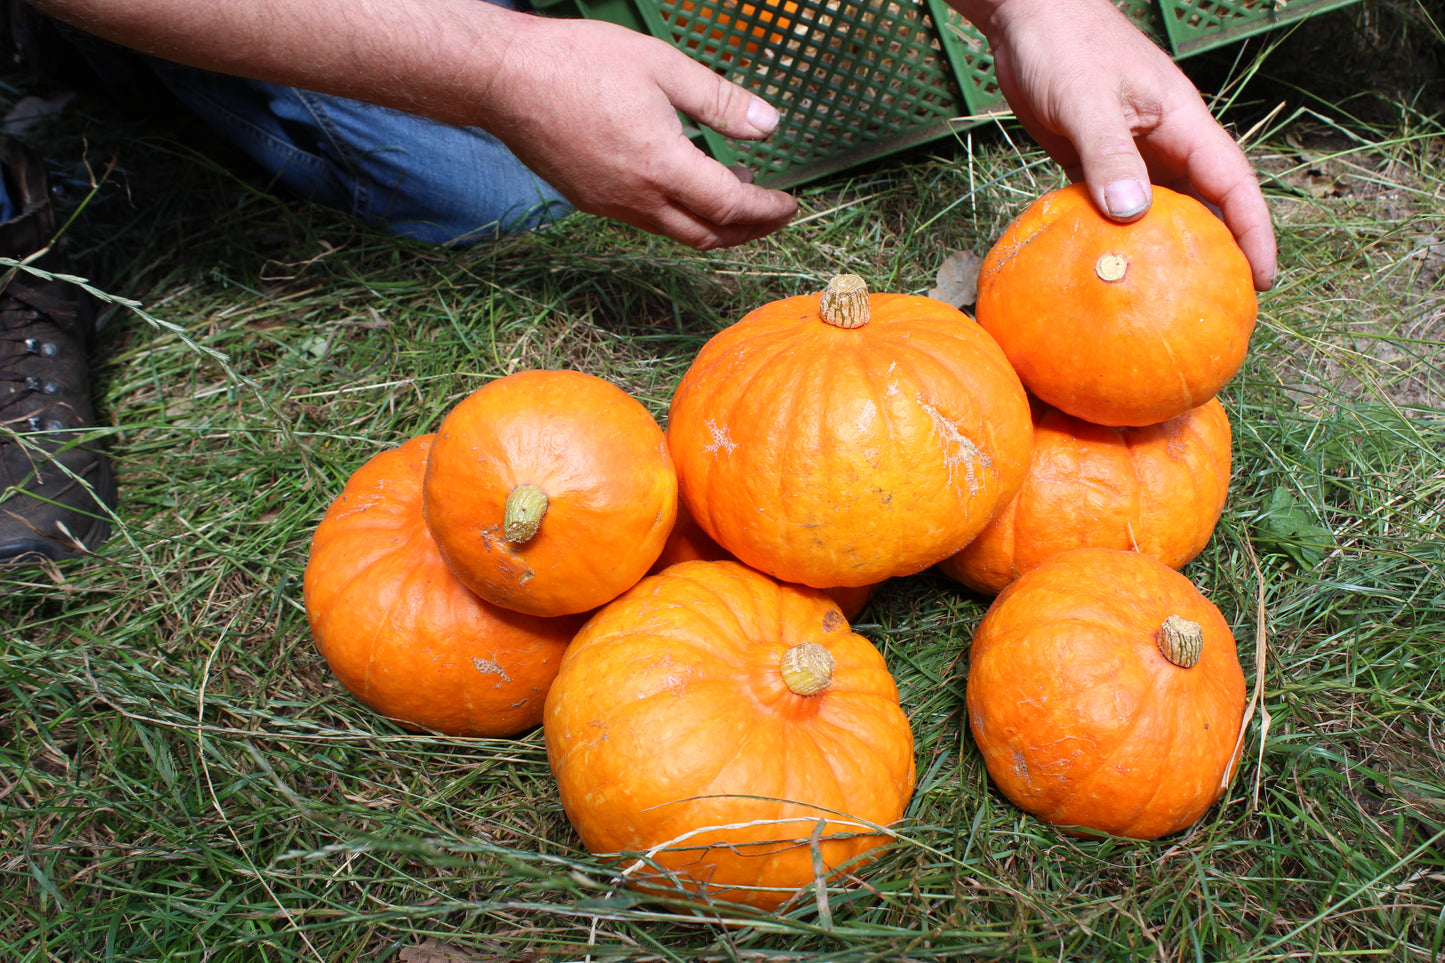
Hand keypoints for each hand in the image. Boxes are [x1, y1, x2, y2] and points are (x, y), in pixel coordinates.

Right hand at [483, 17, 797, 249]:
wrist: (503, 79)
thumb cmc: (579, 63)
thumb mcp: (662, 67)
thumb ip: (719, 100)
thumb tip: (768, 125)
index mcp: (661, 166)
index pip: (731, 207)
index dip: (768, 210)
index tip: (790, 203)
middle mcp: (637, 199)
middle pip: (708, 236)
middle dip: (749, 230)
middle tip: (773, 212)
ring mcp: (611, 206)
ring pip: (677, 233)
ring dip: (714, 223)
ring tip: (736, 191)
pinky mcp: (591, 201)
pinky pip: (648, 221)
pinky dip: (680, 213)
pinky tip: (685, 182)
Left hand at [961, 0, 1276, 289]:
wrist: (1028, 19)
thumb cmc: (1063, 47)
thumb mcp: (1087, 101)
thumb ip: (1109, 154)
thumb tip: (1132, 214)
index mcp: (1182, 124)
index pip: (1233, 185)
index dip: (1253, 232)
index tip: (1261, 279)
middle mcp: (1164, 142)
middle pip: (1205, 204)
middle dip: (1218, 252)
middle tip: (1220, 307)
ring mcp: (1130, 153)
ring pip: (1160, 209)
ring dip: (1166, 250)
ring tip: (1168, 301)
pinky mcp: (1095, 160)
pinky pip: (1114, 206)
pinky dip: (1118, 237)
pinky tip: (1108, 271)